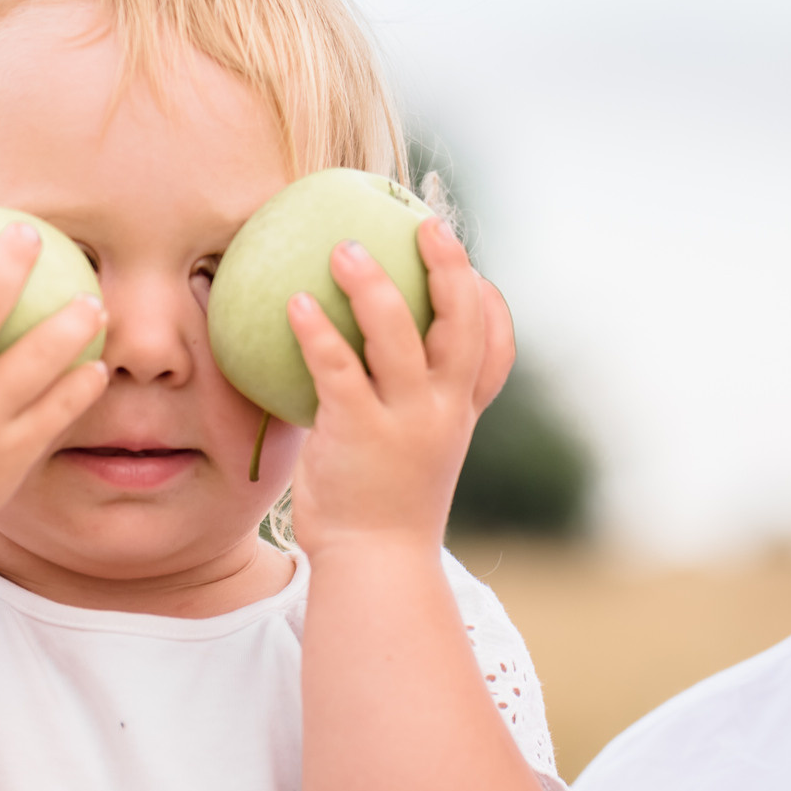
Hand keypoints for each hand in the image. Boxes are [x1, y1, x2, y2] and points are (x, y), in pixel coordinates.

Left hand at [284, 218, 513, 556]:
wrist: (374, 565)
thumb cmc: (377, 504)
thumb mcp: (405, 450)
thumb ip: (393, 404)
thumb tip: (353, 358)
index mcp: (458, 412)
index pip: (496, 349)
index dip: (492, 304)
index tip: (474, 270)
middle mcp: (442, 409)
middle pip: (463, 322)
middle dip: (449, 266)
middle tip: (424, 224)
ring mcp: (405, 420)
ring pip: (400, 336)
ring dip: (372, 285)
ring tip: (342, 247)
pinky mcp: (359, 432)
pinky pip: (337, 368)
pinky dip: (318, 331)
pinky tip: (293, 302)